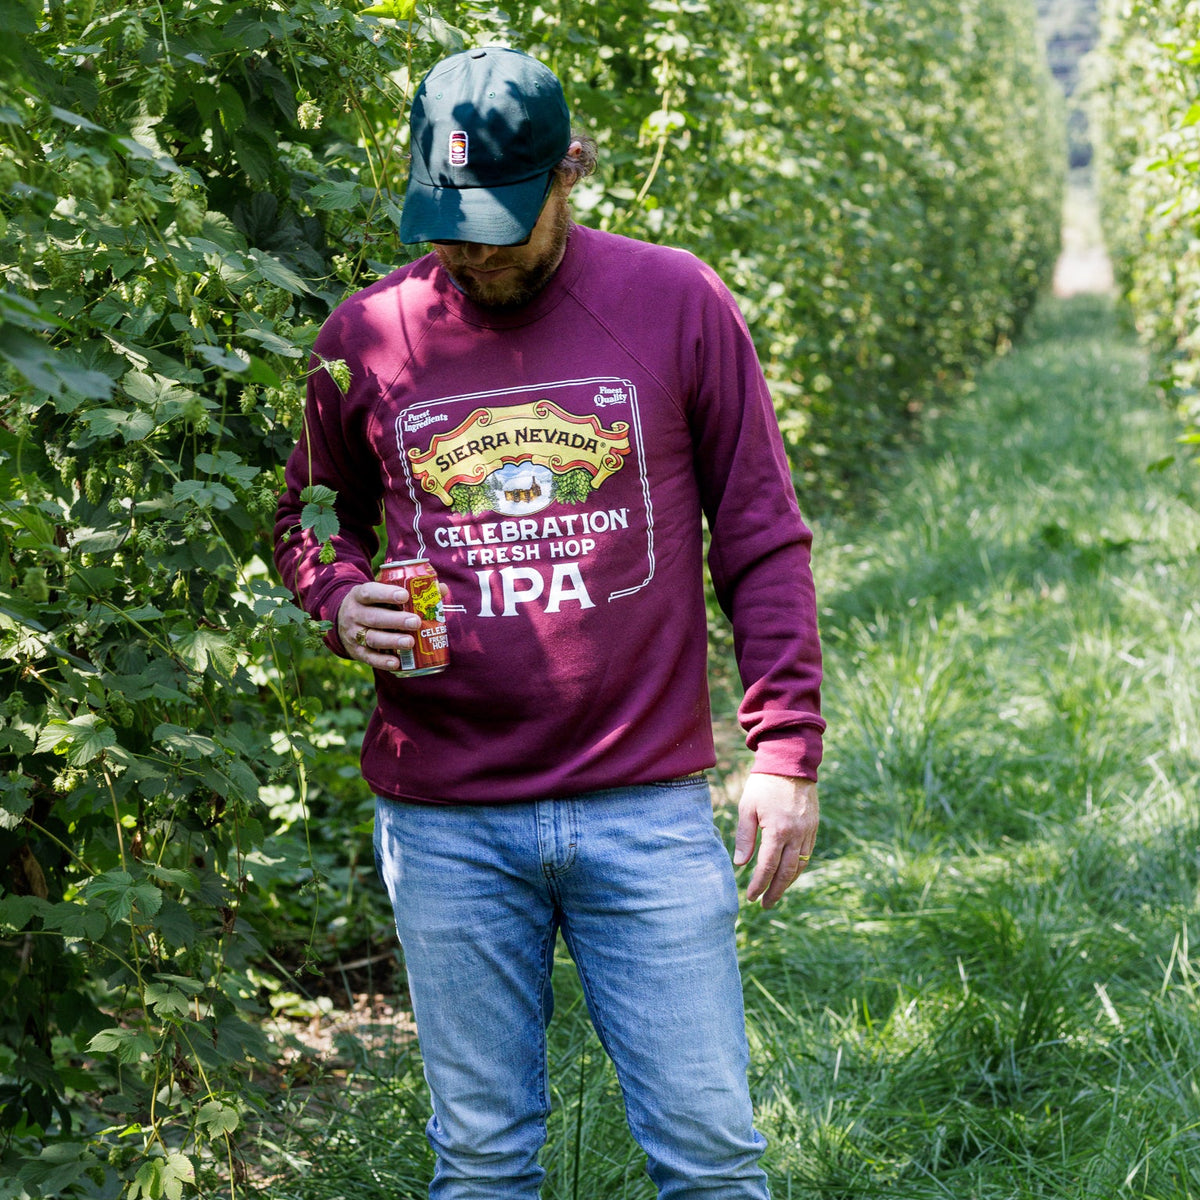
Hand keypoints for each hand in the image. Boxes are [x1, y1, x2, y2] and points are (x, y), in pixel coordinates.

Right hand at [336, 581, 421, 671]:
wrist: (342, 620)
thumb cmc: (373, 604)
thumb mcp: (381, 592)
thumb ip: (408, 590)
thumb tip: (442, 589)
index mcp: (360, 596)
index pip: (370, 593)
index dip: (386, 594)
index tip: (405, 595)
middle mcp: (354, 614)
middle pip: (374, 618)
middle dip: (395, 620)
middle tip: (415, 622)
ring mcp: (353, 634)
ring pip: (372, 638)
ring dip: (392, 641)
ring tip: (410, 642)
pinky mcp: (356, 651)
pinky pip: (369, 657)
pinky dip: (382, 661)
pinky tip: (396, 663)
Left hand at [733, 773, 818, 908]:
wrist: (790, 763)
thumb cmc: (764, 784)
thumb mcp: (747, 808)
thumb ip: (745, 837)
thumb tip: (741, 864)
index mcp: (777, 830)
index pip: (768, 867)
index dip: (759, 884)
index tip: (751, 896)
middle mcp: (796, 834)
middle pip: (787, 872)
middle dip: (775, 891)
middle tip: (765, 904)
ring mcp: (807, 831)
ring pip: (800, 865)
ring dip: (788, 882)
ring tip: (776, 893)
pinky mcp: (813, 827)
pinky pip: (807, 853)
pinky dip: (798, 867)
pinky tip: (789, 874)